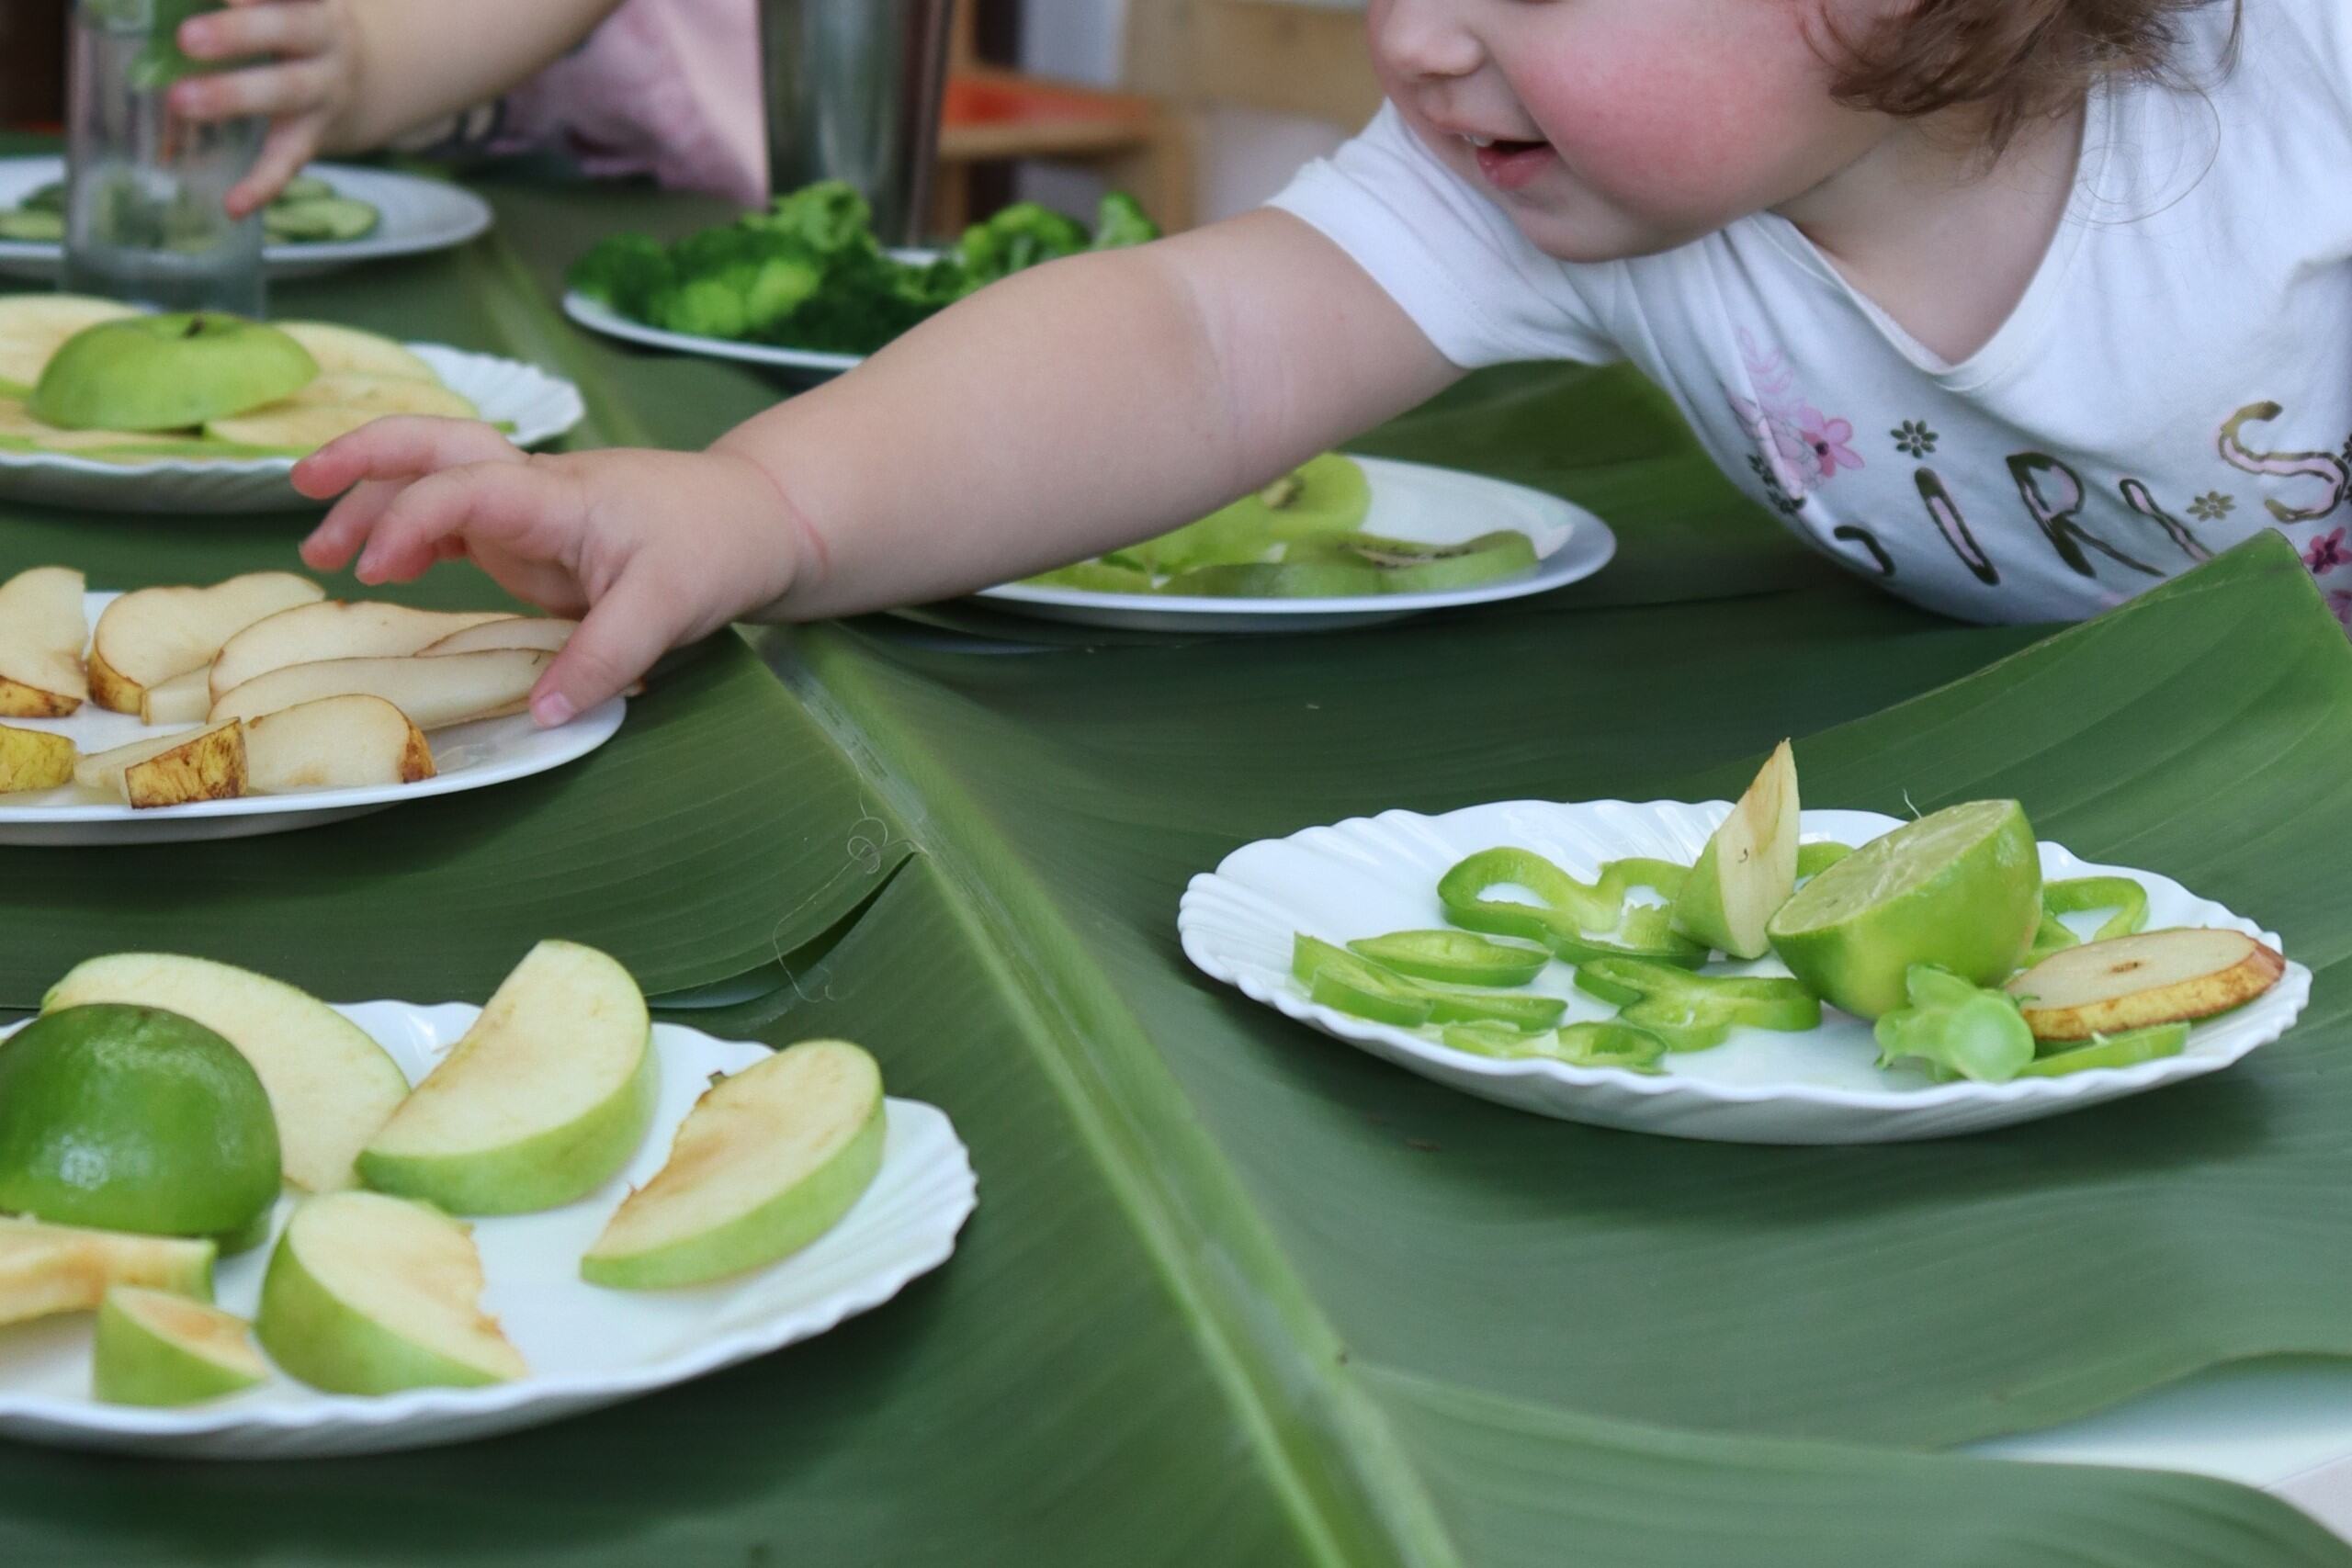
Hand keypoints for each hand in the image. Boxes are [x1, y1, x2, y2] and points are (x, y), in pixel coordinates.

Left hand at [166, 0, 362, 216]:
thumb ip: (237, 7)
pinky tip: (234, 204)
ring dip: (233, 97)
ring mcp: (325, 90)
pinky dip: (263, 183)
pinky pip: (289, 159)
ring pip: (285, 92)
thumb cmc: (294, 27)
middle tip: (186, 39)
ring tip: (180, 103)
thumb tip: (148, 9)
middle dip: (238, 33)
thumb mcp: (281, 2)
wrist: (371, 79)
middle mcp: (325, 39)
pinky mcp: (315, 135)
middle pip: (288, 29)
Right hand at [294, 419, 809, 723]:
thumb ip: (604, 659)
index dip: (410, 521)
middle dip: (363, 459)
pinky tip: (383, 569)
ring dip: (376, 500)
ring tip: (320, 550)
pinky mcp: (533, 534)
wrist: (756, 520)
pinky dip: (413, 535)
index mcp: (558, 494)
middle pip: (433, 442)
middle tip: (301, 489)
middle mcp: (533, 488)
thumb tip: (542, 715)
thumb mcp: (670, 609)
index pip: (464, 485)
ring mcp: (529, 509)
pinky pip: (458, 521)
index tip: (374, 571)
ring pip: (436, 477)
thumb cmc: (714, 546)